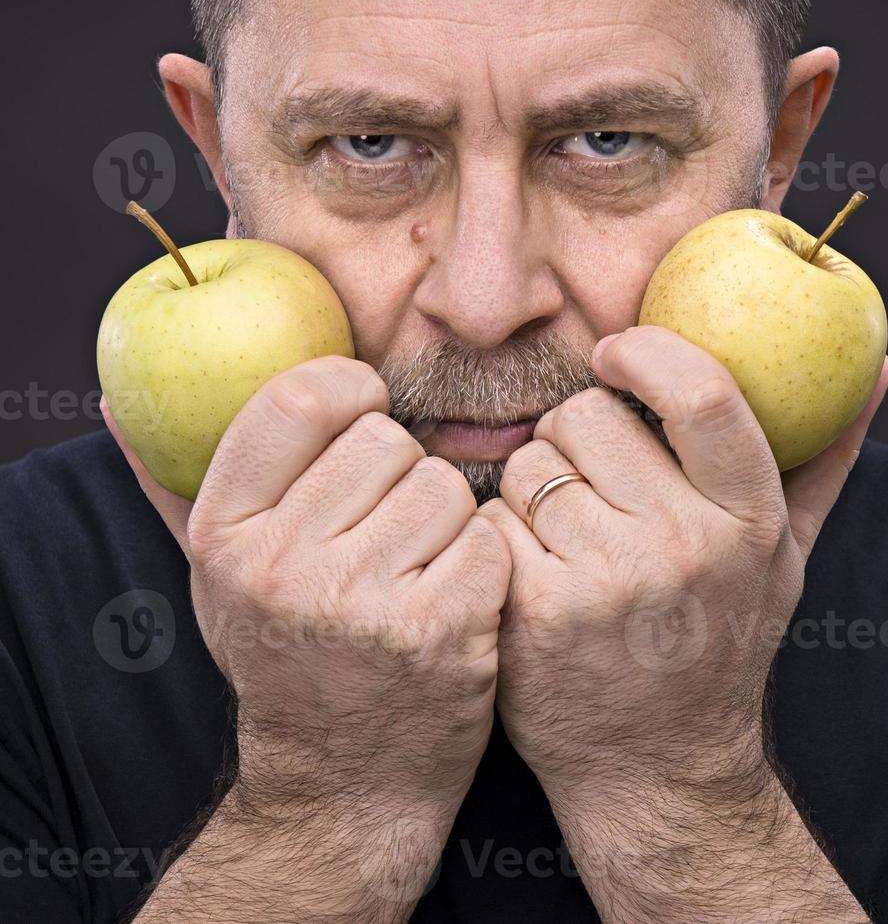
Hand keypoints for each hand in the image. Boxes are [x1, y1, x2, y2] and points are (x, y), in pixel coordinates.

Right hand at [104, 356, 509, 915]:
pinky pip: (486, 537)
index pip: (297, 401)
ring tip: (414, 570)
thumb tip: (115, 410)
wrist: (341, 784)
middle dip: (399, 473)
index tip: (367, 405)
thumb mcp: (214, 582)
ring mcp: (361, 600)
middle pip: (387, 439)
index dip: (348, 387)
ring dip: (444, 520)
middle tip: (385, 529)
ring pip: (444, 484)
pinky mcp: (436, 629)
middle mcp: (283, 565)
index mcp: (225, 536)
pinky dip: (480, 562)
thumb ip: (171, 492)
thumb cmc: (284, 664)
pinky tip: (451, 600)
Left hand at [479, 326, 887, 919]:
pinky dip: (504, 535)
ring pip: (529, 464)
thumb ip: (824, 462)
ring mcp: (606, 582)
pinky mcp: (537, 610)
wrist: (655, 767)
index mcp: (746, 521)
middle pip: (584, 417)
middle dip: (574, 437)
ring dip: (535, 488)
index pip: (701, 394)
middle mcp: (680, 548)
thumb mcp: (784, 560)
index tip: (614, 352)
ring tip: (567, 539)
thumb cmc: (718, 646)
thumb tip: (880, 373)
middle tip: (591, 485)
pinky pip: (494, 518)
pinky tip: (534, 574)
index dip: (646, 352)